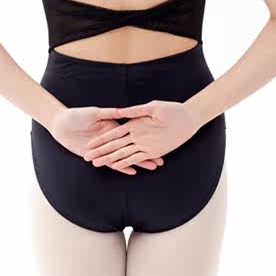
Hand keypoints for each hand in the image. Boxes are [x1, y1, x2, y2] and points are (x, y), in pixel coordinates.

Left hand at [49, 106, 163, 174]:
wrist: (60, 124)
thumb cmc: (77, 115)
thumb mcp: (94, 112)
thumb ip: (109, 113)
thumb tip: (123, 110)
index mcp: (113, 126)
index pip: (132, 133)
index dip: (145, 137)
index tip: (158, 141)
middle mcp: (112, 138)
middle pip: (132, 147)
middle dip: (146, 153)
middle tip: (160, 160)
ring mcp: (106, 148)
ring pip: (125, 157)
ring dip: (139, 162)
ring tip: (152, 167)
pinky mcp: (98, 156)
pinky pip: (113, 163)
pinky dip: (122, 167)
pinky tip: (133, 171)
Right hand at [83, 100, 200, 170]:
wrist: (187, 118)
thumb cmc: (171, 109)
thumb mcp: (152, 108)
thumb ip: (135, 111)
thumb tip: (120, 111)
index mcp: (133, 124)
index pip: (113, 133)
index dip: (101, 139)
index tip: (89, 143)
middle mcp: (136, 135)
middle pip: (115, 145)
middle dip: (101, 151)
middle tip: (87, 158)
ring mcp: (144, 144)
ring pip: (123, 153)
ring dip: (111, 159)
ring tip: (97, 164)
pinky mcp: (153, 150)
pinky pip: (138, 158)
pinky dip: (128, 163)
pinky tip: (119, 167)